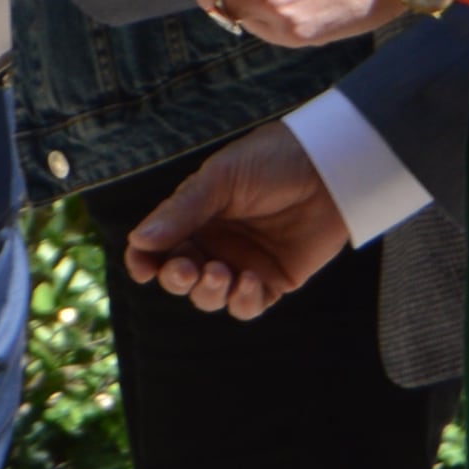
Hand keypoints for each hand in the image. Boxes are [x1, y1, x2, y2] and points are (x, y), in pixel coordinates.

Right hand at [123, 122, 351, 317]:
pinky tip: (248, 280)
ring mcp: (243, 263)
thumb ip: (181, 212)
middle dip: (176, 278)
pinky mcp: (274, 280)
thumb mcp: (220, 178)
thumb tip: (138, 240)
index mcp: (195, 215)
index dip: (143, 260)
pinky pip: (247, 306)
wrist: (330, 168)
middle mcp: (215, 242)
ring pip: (209, 297)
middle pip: (180, 277)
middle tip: (187, 269)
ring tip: (220, 272)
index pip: (157, 246)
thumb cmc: (272, 161)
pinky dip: (241, 301)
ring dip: (207, 293)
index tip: (142, 267)